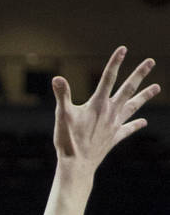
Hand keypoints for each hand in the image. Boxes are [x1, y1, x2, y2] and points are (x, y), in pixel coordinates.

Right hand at [52, 47, 159, 186]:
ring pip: (133, 107)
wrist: (77, 165)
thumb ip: (62, 95)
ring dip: (145, 96)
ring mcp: (114, 125)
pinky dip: (136, 125)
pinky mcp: (114, 138)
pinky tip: (144, 122)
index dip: (115, 62)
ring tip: (157, 87)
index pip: (108, 78)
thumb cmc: (68, 140)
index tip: (123, 49)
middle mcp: (110, 112)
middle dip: (139, 74)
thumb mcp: (62, 116)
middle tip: (151, 62)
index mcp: (98, 104)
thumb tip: (57, 78)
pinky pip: (128, 129)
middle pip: (128, 89)